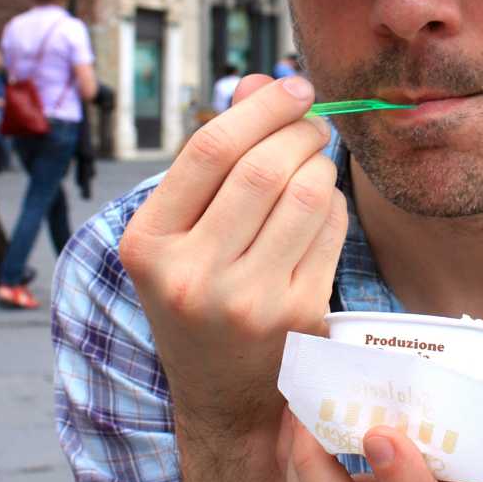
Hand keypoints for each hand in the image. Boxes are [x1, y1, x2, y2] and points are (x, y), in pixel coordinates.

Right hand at [117, 75, 346, 436]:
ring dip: (321, 164)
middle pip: (261, 168)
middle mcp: (191, 276)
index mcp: (148, 246)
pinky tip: (321, 208)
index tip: (290, 86)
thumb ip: (214, 157)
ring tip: (315, 161)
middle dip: (299, 129)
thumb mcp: (180, 235)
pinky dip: (334, 205)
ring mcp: (246, 301)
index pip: (207, 151)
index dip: (258, 108)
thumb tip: (260, 83)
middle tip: (312, 122)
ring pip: (305, 196)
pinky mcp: (296, 317)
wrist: (221, 399)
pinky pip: (330, 233)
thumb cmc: (197, 298)